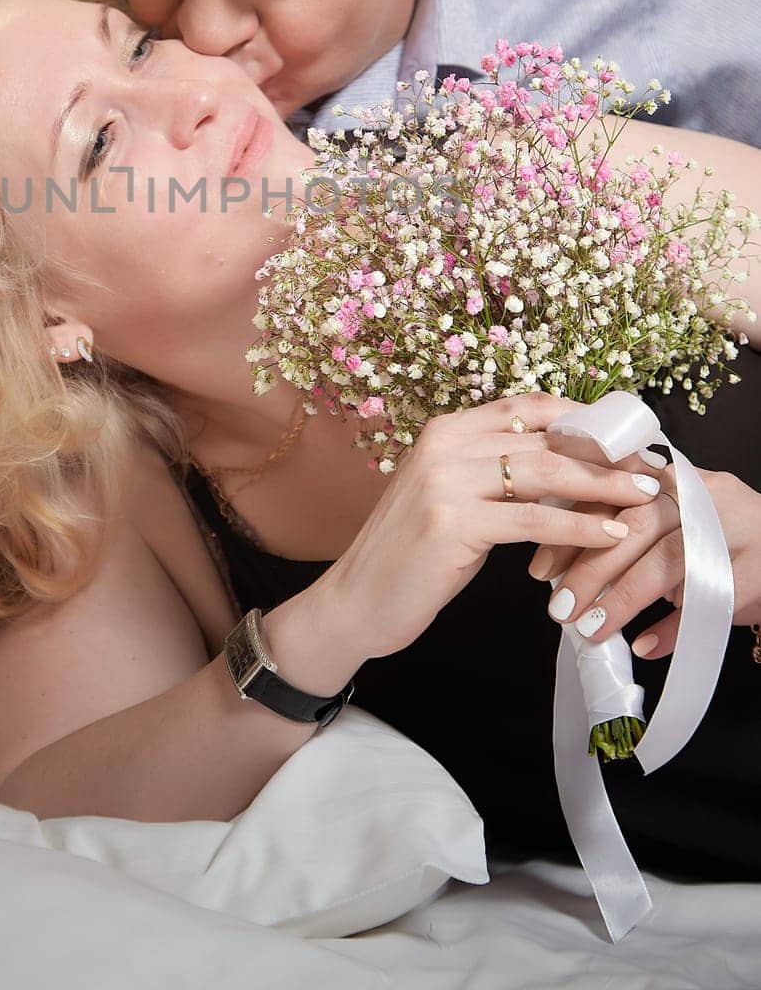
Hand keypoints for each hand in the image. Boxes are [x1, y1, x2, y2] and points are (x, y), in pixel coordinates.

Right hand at [327, 391, 665, 661]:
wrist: (357, 601)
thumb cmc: (411, 555)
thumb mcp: (452, 498)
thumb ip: (494, 474)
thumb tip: (564, 465)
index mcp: (444, 430)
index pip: (527, 407)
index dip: (582, 418)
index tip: (626, 436)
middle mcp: (443, 444)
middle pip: (544, 438)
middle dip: (606, 454)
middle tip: (651, 469)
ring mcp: (445, 480)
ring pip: (544, 472)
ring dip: (604, 485)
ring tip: (645, 497)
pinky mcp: (453, 522)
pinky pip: (533, 519)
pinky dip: (579, 525)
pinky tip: (610, 534)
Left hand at [530, 467, 760, 656]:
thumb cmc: (713, 529)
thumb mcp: (671, 512)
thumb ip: (623, 519)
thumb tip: (555, 556)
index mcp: (672, 476)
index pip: (612, 494)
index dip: (573, 530)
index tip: (540, 568)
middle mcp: (700, 498)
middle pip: (636, 528)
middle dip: (591, 569)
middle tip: (558, 607)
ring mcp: (730, 535)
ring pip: (667, 564)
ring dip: (622, 600)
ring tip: (589, 629)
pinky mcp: (751, 576)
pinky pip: (703, 604)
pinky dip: (671, 629)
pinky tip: (642, 645)